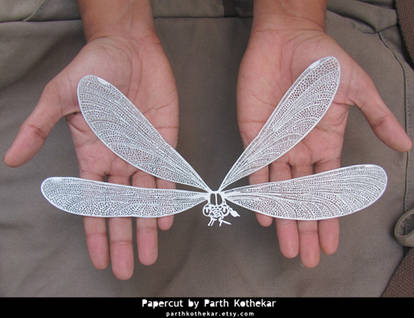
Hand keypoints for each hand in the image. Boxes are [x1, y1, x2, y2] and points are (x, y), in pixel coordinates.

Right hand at [4, 1, 178, 278]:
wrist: (128, 48)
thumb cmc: (93, 69)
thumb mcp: (60, 96)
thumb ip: (38, 127)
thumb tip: (11, 159)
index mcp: (92, 155)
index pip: (93, 203)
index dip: (95, 232)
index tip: (100, 259)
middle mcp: (118, 160)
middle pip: (120, 208)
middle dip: (123, 239)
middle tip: (127, 270)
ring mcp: (142, 152)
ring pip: (145, 198)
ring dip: (147, 227)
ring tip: (150, 255)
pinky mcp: (163, 141)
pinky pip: (166, 175)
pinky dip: (167, 197)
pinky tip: (166, 219)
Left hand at [237, 1, 411, 266]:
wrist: (287, 39)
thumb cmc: (324, 60)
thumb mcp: (358, 89)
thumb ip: (378, 118)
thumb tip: (406, 145)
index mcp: (326, 143)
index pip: (328, 190)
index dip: (329, 218)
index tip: (330, 245)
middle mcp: (301, 150)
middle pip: (303, 198)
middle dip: (306, 228)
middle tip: (306, 259)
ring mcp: (277, 144)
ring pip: (280, 191)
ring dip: (284, 220)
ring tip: (288, 248)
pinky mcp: (256, 135)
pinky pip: (257, 170)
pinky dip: (261, 194)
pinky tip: (265, 217)